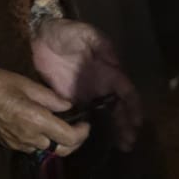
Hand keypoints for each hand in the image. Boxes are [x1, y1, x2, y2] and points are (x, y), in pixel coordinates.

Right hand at [0, 65, 88, 155]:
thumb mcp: (27, 84)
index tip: (86, 122)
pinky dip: (40, 140)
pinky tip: (38, 126)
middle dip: (73, 142)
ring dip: (55, 141)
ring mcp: (17, 144)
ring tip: (57, 125)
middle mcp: (29, 137)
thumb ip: (51, 98)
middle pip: (61, 150)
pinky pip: (31, 147)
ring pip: (46, 149)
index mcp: (36, 120)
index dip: (82, 132)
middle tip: (77, 127)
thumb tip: (68, 106)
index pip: (69, 137)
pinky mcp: (8, 144)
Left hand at [31, 18, 140, 147]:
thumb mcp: (88, 34)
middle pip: (119, 108)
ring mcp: (86, 94)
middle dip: (126, 125)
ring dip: (114, 130)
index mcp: (109, 72)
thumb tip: (117, 63)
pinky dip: (92, 129)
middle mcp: (101, 86)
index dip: (134, 107)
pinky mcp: (69, 99)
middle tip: (129, 142)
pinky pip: (84, 116)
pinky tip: (96, 140)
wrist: (40, 37)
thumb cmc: (67, 33)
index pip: (127, 92)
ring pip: (105, 116)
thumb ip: (103, 47)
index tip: (137, 122)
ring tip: (122, 146)